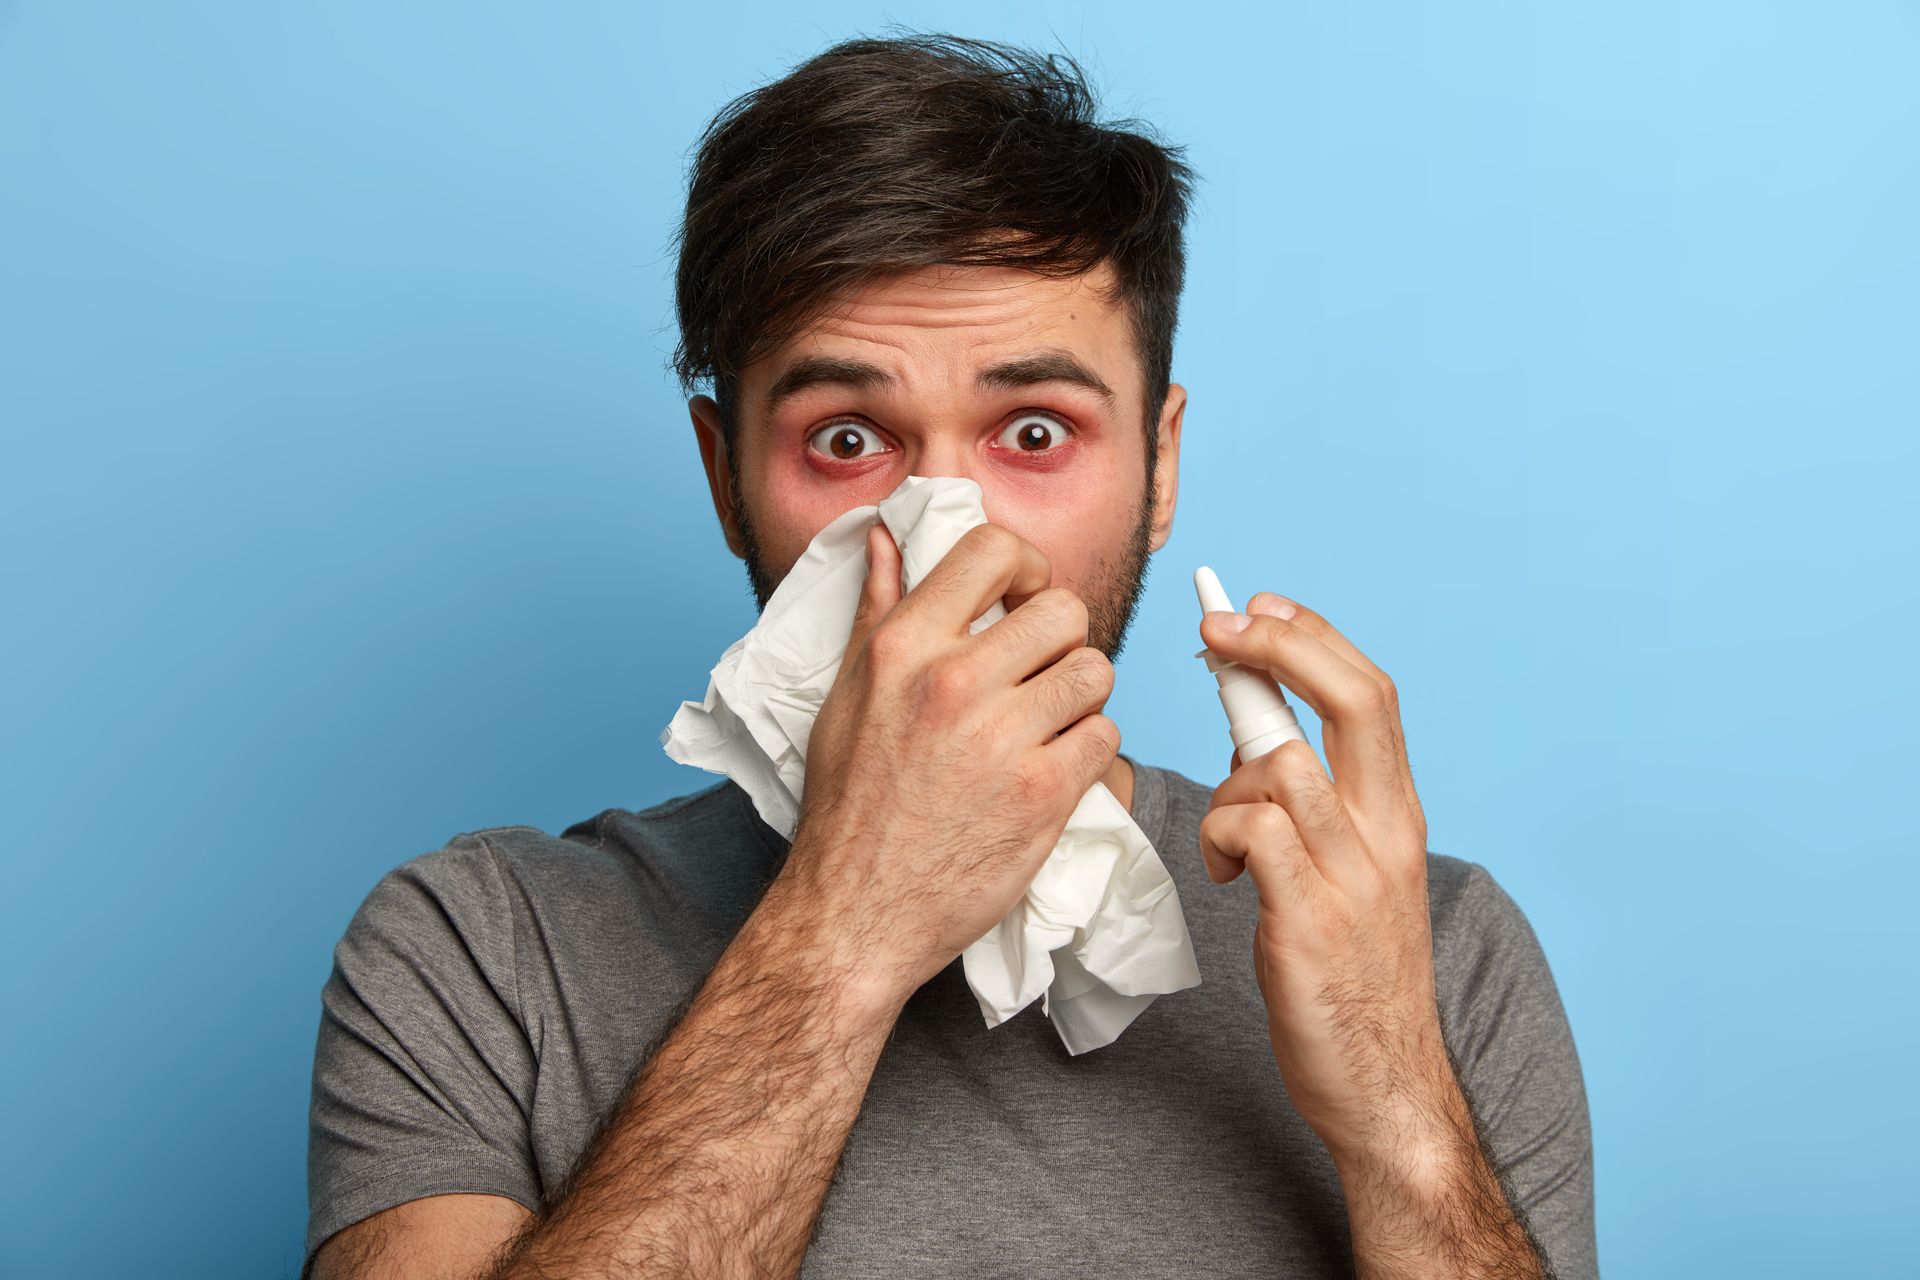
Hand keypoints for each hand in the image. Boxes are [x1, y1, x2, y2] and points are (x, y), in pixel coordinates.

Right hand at [778, 520, 1121, 1001]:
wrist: (855, 913)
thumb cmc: (847, 806)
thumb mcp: (845, 695)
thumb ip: (876, 610)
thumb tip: (886, 538)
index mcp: (902, 647)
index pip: (992, 550)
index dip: (1024, 566)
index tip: (1021, 597)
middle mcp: (953, 682)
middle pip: (1063, 610)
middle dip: (1060, 639)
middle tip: (1038, 673)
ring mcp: (1003, 739)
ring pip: (1095, 671)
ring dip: (1080, 695)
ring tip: (1047, 723)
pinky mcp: (1043, 794)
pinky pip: (1105, 736)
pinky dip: (1089, 751)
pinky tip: (1053, 768)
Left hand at [1197, 593, 1450, 1168]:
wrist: (1386, 1087)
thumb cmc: (1351, 979)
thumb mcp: (1350, 877)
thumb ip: (1316, 810)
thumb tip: (1256, 744)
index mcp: (1400, 815)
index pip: (1371, 694)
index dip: (1312, 637)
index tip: (1258, 604)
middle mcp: (1389, 832)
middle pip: (1355, 699)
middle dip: (1281, 644)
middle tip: (1218, 627)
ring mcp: (1355, 875)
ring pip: (1284, 765)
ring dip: (1231, 782)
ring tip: (1225, 842)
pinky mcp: (1311, 919)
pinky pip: (1254, 830)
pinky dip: (1222, 835)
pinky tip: (1223, 875)